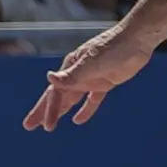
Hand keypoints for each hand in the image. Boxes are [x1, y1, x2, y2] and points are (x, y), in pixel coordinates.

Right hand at [22, 26, 153, 131]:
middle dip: (44, 111)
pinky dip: (85, 110)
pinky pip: (92, 99)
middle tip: (29, 126)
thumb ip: (72, 75)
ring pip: (72, 98)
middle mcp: (78, 73)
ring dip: (61, 110)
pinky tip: (78, 120)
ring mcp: (91, 78)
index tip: (47, 126)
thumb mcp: (92, 63)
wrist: (137, 40)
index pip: (56, 92)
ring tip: (49, 125)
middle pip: (58, 96)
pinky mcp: (105, 82)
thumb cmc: (113, 48)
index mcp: (71, 66)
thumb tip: (49, 78)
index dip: (50, 110)